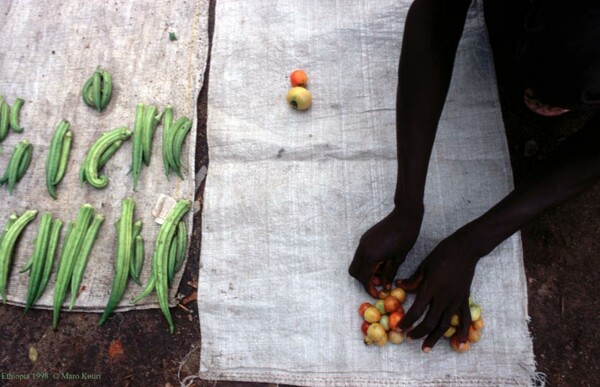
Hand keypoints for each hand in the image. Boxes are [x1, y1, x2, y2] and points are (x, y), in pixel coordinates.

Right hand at [349, 206, 421, 296]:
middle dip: (363, 281)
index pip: (364, 278)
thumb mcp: (398, 259)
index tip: (377, 294)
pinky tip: (380, 261)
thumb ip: (389, 274)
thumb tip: (385, 287)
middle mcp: (362, 249)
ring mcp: (362, 243)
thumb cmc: (405, 238)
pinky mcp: (365, 238)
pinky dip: (367, 262)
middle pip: (354, 272)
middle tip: (378, 284)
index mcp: (371, 256)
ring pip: (356, 263)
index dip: (370, 289)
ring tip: (381, 272)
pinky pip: (360, 254)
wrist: (404, 216)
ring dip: (365, 271)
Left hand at [397, 229, 481, 351]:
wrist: (465, 249)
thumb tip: (398, 286)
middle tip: (408, 338)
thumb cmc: (441, 254)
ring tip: (426, 347)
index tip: (399, 327)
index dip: (407, 321)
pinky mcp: (464, 300)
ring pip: (445, 324)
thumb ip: (412, 280)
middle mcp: (444, 297)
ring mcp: (456, 300)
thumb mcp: (423, 266)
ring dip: (435, 338)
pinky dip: (463, 333)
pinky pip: (464, 319)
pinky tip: (460, 344)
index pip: (417, 310)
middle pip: (430, 322)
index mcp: (431, 288)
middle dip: (418, 332)